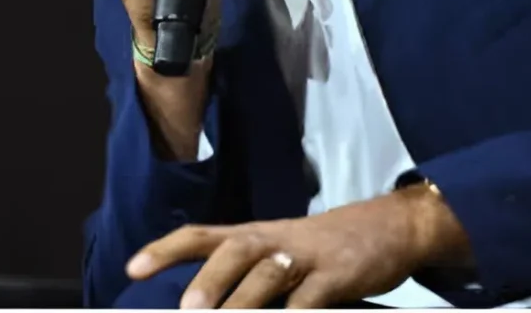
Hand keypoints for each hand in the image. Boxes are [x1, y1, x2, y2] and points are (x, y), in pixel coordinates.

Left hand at [130, 185, 471, 307]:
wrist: (398, 225)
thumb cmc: (331, 247)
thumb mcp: (288, 250)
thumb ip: (250, 277)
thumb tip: (203, 308)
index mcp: (262, 233)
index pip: (208, 234)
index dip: (169, 248)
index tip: (132, 268)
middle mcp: (281, 238)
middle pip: (239, 247)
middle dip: (210, 278)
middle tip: (186, 311)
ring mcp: (312, 254)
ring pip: (272, 272)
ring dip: (244, 302)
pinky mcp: (339, 274)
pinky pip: (311, 301)